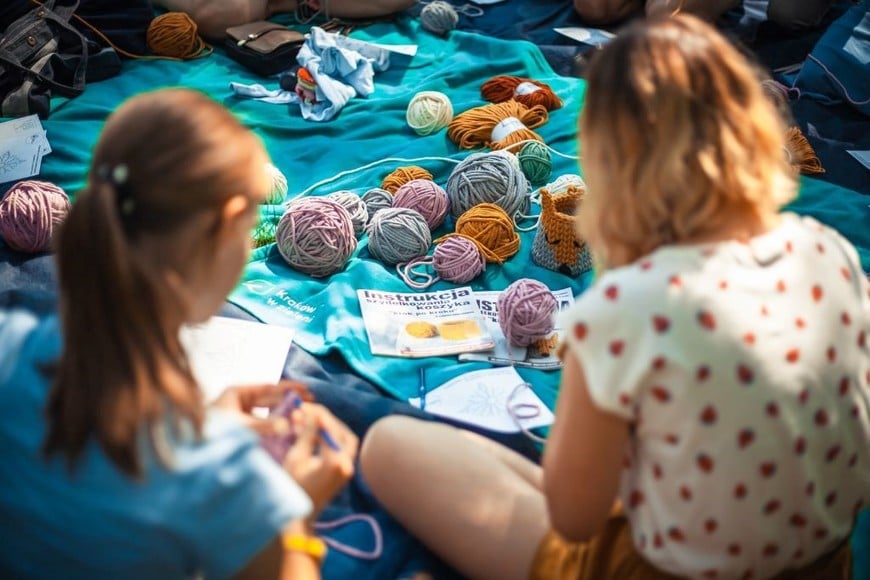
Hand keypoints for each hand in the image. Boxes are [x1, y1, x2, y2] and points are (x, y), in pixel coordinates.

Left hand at [211, 381, 312, 435]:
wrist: (193, 450)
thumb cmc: (212, 434)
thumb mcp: (242, 427)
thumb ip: (266, 425)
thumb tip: (287, 424)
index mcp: (236, 393)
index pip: (268, 387)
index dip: (288, 388)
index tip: (306, 389)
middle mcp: (237, 401)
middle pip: (269, 399)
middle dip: (289, 400)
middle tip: (310, 401)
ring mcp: (238, 415)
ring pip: (266, 412)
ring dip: (283, 413)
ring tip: (301, 415)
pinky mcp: (239, 430)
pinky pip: (261, 424)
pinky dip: (273, 426)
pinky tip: (286, 428)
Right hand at [284, 403, 358, 517]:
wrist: (299, 518)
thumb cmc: (292, 488)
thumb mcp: (296, 457)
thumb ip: (305, 433)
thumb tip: (306, 411)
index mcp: (335, 461)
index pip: (330, 429)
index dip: (318, 414)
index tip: (305, 405)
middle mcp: (347, 464)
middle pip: (343, 432)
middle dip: (327, 420)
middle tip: (310, 412)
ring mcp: (349, 470)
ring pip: (347, 440)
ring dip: (333, 428)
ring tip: (314, 421)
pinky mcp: (346, 473)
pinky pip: (345, 449)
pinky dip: (334, 438)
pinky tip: (319, 434)